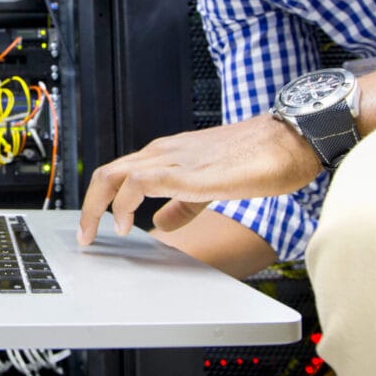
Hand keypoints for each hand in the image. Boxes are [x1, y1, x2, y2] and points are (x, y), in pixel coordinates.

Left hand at [76, 114, 320, 244]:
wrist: (289, 139)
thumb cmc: (259, 158)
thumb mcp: (211, 187)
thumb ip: (183, 205)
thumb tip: (160, 223)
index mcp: (168, 155)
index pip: (119, 173)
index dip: (101, 199)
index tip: (94, 226)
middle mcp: (164, 153)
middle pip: (108, 173)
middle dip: (88, 206)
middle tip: (85, 236)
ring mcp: (174, 160)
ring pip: (115, 174)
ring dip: (98, 207)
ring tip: (98, 234)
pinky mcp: (188, 172)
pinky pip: (141, 181)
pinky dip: (124, 202)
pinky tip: (127, 225)